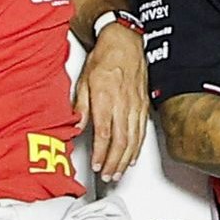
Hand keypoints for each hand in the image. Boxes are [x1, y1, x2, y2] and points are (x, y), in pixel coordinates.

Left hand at [72, 22, 146, 178]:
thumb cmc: (104, 58)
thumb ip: (81, 106)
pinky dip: (137, 148)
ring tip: (119, 173)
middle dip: (114, 163)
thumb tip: (75, 126)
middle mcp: (123, 104)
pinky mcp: (143, 105)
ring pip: (133, 140)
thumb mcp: (84, 80)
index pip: (104, 133)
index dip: (101, 153)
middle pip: (121, 141)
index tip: (97, 165)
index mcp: (105, 97)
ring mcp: (136, 106)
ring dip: (126, 160)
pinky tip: (133, 157)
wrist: (125, 43)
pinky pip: (142, 132)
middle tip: (108, 176)